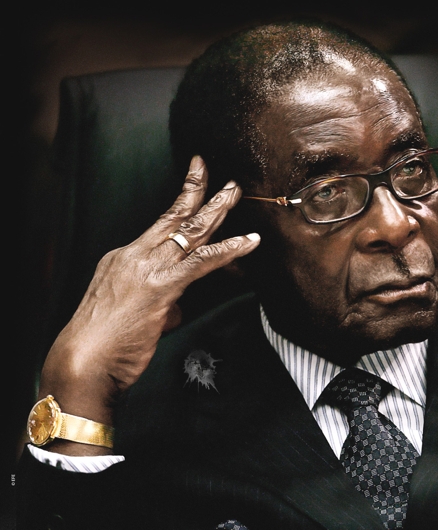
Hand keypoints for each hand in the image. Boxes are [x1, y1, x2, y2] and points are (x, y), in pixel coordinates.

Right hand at [38, 155, 259, 443]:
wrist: (82, 364)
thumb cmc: (102, 345)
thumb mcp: (129, 311)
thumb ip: (159, 300)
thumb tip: (177, 304)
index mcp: (123, 257)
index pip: (160, 225)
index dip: (181, 202)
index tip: (195, 179)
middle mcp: (135, 255)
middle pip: (175, 216)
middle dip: (201, 190)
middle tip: (223, 179)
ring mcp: (148, 268)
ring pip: (190, 230)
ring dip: (217, 209)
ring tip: (235, 192)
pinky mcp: (161, 287)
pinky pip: (202, 262)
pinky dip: (230, 249)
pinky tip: (249, 241)